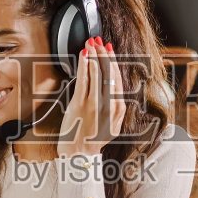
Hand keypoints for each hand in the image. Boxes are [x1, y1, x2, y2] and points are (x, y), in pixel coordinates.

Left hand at [58, 37, 123, 157]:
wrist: (79, 156)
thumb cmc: (92, 141)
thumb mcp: (113, 127)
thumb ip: (117, 110)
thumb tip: (116, 92)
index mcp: (118, 110)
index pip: (117, 79)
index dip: (114, 62)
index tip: (109, 50)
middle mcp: (108, 105)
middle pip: (109, 73)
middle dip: (104, 54)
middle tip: (99, 41)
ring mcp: (94, 104)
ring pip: (97, 74)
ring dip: (94, 55)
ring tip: (91, 43)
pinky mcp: (80, 105)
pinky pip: (84, 80)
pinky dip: (85, 65)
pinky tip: (84, 55)